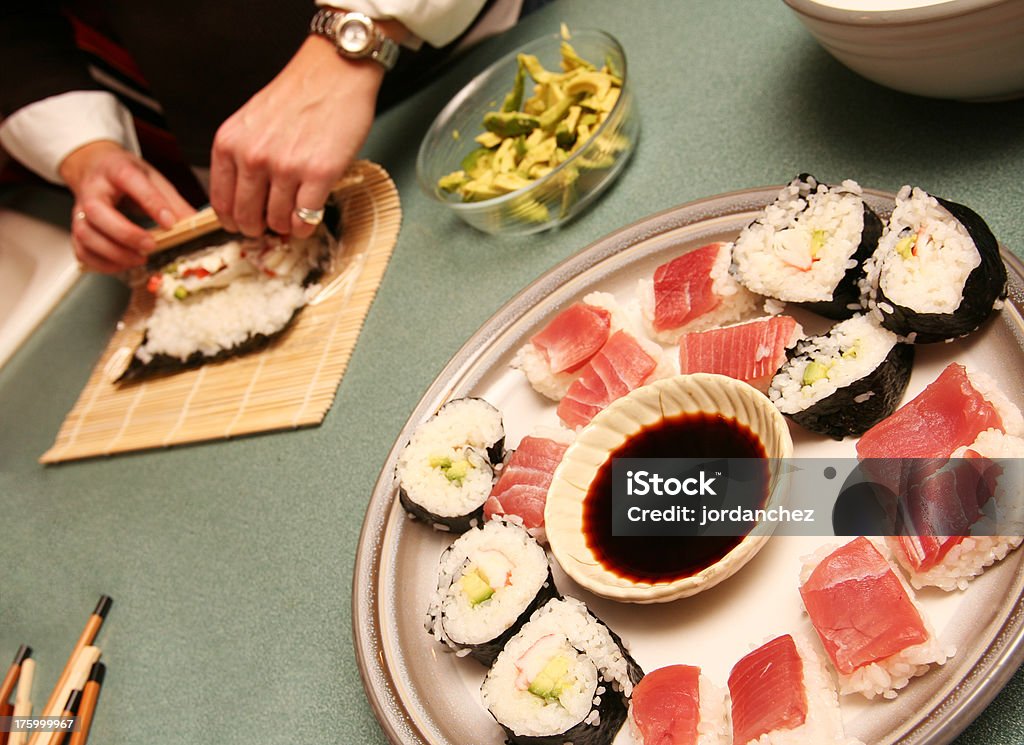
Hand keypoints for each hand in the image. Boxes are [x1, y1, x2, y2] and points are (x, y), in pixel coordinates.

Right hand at [60, 141, 195, 272]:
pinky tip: (123, 265)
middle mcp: (92, 189)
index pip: (129, 180)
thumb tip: (194, 224)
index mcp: (115, 169)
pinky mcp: (76, 228)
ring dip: (114, 253)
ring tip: (139, 259)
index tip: (170, 223)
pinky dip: (102, 263)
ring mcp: (80, 210)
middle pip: (97, 211)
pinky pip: (82, 250)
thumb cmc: (124, 174)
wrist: (94, 168)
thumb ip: (172, 201)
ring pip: (85, 234)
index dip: (151, 203)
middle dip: (125, 234)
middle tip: (151, 246)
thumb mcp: (152, 178)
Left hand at [208, 35, 387, 238]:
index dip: (233, 221)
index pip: (221, 203)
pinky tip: (310, 216)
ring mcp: (285, 167)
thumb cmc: (297, 95)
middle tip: (271, 225)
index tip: (244, 224)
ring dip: (286, 226)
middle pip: (247, 219)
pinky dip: (306, 225)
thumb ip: (242, 158)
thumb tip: (247, 201)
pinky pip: (305, 218)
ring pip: (278, 222)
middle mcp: (253, 157)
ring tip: (294, 215)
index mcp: (229, 144)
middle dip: (259, 228)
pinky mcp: (318, 174)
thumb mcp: (250, 123)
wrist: (333, 72)